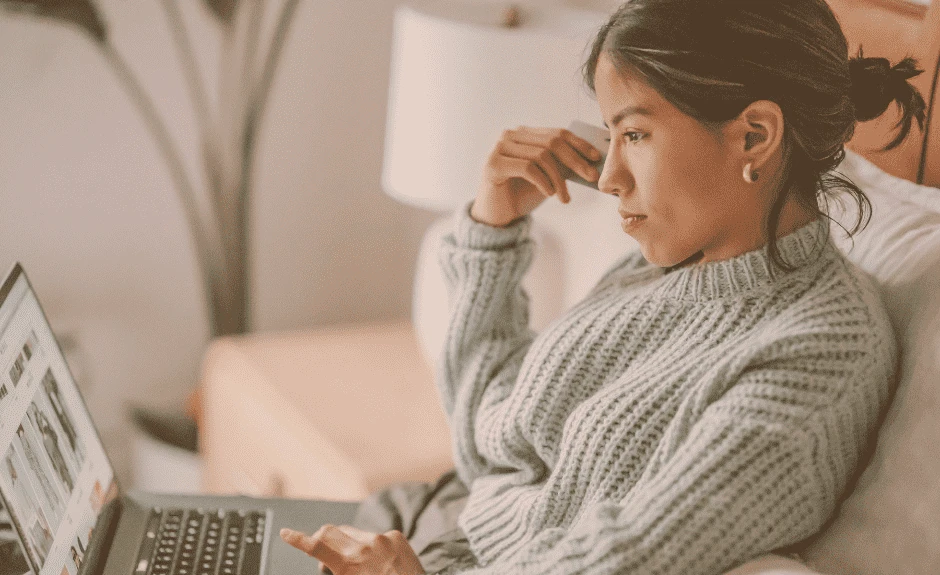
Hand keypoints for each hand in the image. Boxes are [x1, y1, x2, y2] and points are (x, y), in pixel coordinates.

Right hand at [280, 524, 425, 574]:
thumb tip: (326, 564)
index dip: (297, 539)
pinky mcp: (396, 536)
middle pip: (330, 531)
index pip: (316, 546)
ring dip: (348, 543)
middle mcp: (363, 547)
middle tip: (319, 547)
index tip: (286, 533)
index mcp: (348, 565)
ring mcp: (382, 539)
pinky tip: (380, 561)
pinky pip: (376, 535)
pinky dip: (373, 545)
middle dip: (320, 537)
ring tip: (359, 563)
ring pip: (354, 532)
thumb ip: (336, 571)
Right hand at [470, 126, 601, 226]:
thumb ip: (563, 165)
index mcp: (525, 134)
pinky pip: (527, 168)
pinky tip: (549, 194)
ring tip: (564, 197)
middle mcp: (511, 136)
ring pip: (541, 156)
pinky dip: (543, 181)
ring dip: (558, 179)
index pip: (557, 133)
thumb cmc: (522, 195)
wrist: (496, 216)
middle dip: (575, 160)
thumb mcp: (548, 177)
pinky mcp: (493, 164)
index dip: (579, 144)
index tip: (597, 157)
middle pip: (552, 142)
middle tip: (590, 177)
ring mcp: (500, 148)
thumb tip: (591, 160)